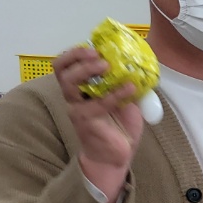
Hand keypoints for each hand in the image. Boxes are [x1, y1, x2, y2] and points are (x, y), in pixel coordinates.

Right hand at [53, 46, 145, 200]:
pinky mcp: (86, 121)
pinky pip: (99, 103)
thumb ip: (125, 84)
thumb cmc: (118, 127)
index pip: (66, 65)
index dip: (75, 53)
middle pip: (62, 70)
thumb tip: (140, 67)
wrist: (115, 156)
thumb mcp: (125, 101)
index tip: (94, 46)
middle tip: (98, 54)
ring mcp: (77, 108)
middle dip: (78, 57)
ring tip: (107, 65)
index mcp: (80, 88)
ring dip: (87, 70)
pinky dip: (116, 93)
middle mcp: (74, 96)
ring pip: (70, 83)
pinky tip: (131, 88)